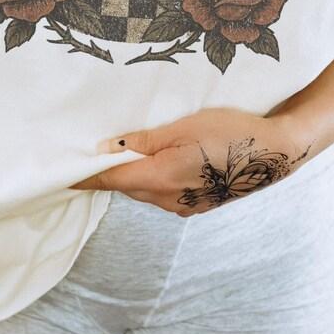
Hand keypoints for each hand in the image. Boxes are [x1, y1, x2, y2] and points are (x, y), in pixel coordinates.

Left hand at [69, 108, 313, 216]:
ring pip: (143, 191)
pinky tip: (154, 163)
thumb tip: (109, 146)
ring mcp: (183, 206)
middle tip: (87, 153)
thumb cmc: (230, 131)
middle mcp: (167, 199)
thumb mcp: (184, 127)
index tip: (60, 173)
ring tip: (121, 153)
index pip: (110, 179)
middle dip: (106, 173)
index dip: (84, 176)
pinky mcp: (196, 206)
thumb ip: (145, 139)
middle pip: (125, 186)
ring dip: (130, 175)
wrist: (274, 154)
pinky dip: (150, 180)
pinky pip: (161, 194)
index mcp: (160, 177)